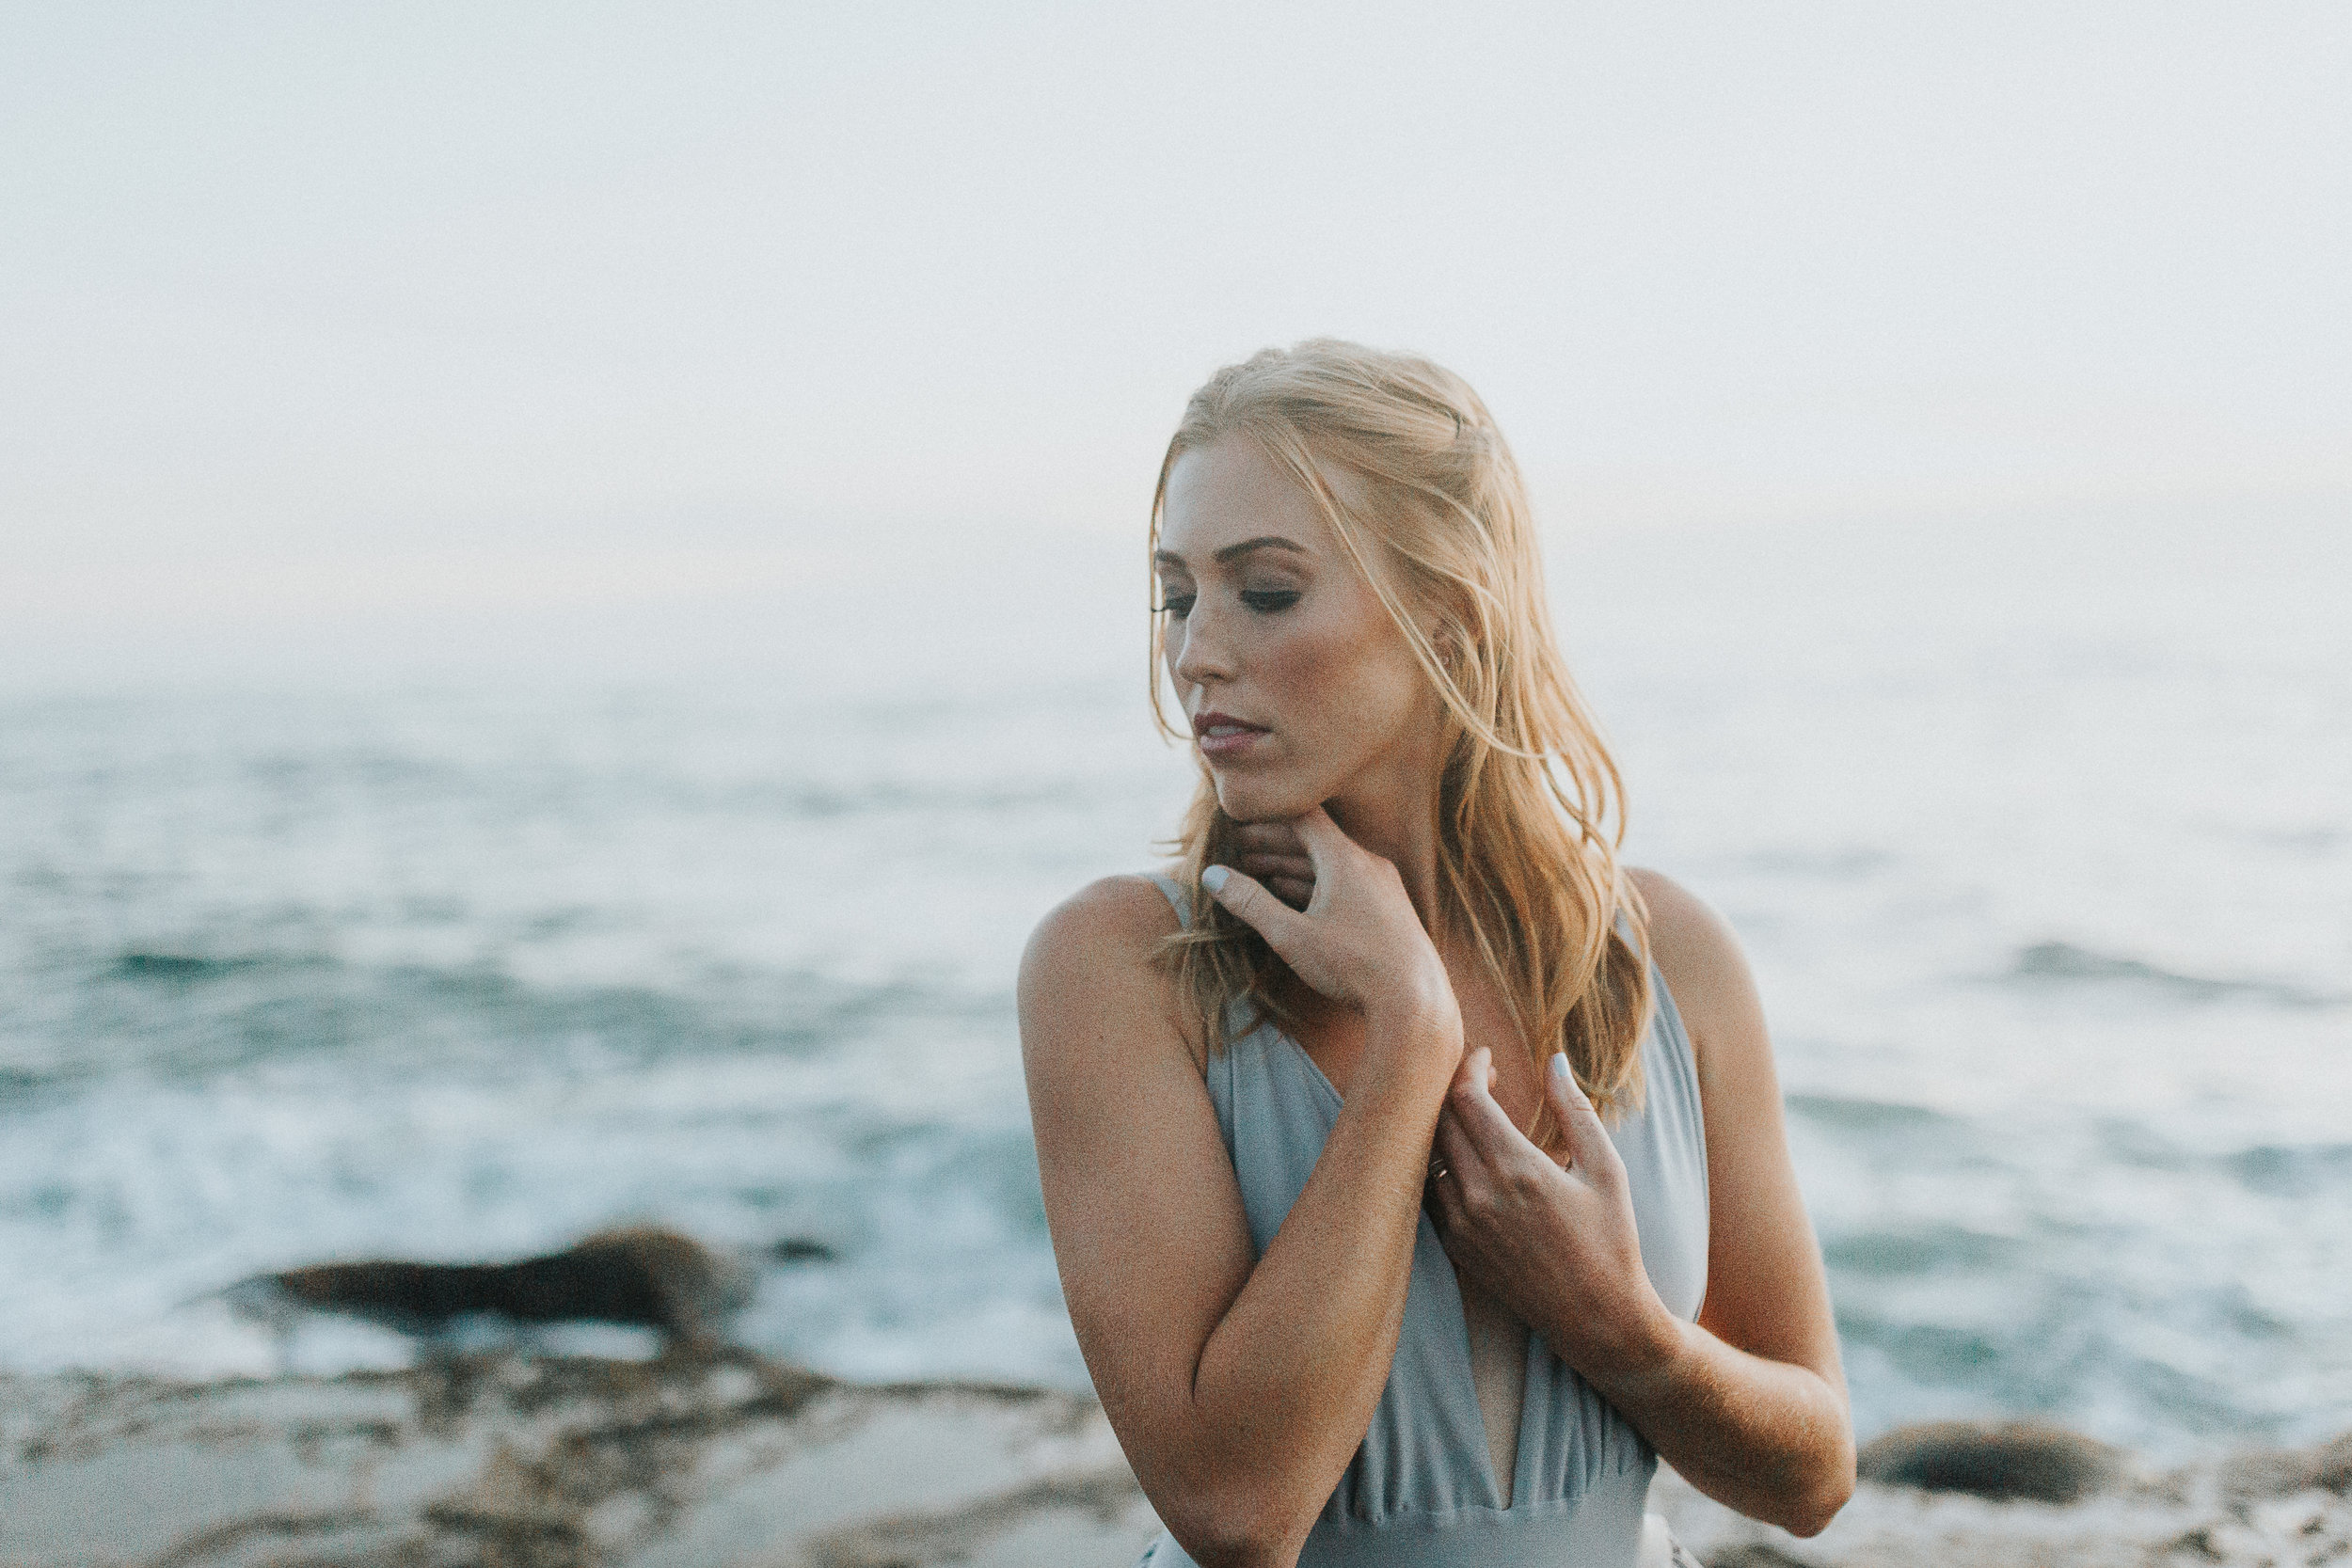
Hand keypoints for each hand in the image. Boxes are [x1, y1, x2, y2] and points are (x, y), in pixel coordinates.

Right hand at [1199, 806, 1455, 1026]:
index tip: (1236, 830)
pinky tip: (1294, 898)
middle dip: (1274, 844)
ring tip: (1257, 874)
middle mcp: (1369, 863)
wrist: (1415, 1002)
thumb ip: (1250, 903)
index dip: (1266, 822)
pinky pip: (1347, 882)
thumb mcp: (1292, 935)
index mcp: (1345, 859)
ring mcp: (1383, 885)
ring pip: (1330, 863)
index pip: (1302, 818)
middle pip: (1315, 839)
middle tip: (1238, 851)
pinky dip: (1316, 884)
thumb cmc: (1352, 966)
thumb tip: (1212, 875)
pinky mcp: (1389, 908)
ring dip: (1293, 866)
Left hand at [1425, 1047, 1673, 1375]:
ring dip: (1442, 1125)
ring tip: (1472, 1114)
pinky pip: (1430, 1189)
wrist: (1599, 1319)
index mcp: (1518, 1170)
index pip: (1464, 1098)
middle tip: (1482, 1079)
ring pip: (1428, 1154)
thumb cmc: (1612, 1240)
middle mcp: (1480, 1195)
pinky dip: (1440, 1162)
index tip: (1487, 1057)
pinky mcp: (1456, 1247)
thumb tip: (1554, 1059)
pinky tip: (1466, 1156)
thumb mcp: (1606, 1169)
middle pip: (1438, 1120)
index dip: (1469, 1066)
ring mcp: (1462, 1224)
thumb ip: (1575, 1109)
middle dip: (1453, 1088)